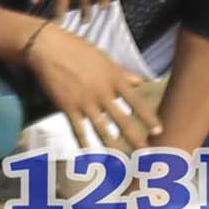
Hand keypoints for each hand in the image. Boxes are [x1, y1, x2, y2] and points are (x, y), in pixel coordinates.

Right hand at [26, 18, 150, 145]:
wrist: (49, 48)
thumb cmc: (78, 49)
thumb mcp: (105, 59)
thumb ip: (122, 73)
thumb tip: (139, 82)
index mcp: (114, 79)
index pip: (137, 102)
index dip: (149, 118)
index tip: (159, 131)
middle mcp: (103, 92)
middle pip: (123, 120)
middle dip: (136, 139)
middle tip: (146, 154)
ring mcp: (85, 101)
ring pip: (102, 128)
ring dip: (112, 145)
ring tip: (120, 161)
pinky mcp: (68, 106)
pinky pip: (78, 128)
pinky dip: (83, 142)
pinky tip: (88, 155)